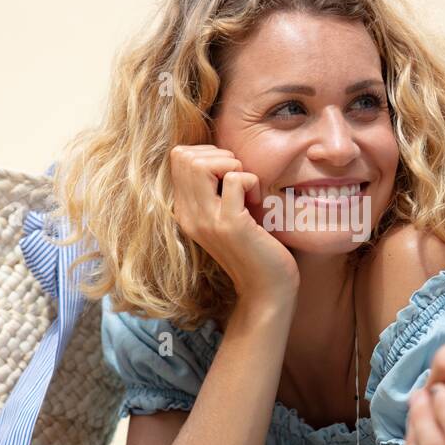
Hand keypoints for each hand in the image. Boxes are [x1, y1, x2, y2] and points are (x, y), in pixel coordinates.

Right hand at [169, 144, 299, 302]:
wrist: (266, 291)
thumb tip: (222, 154)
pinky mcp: (230, 225)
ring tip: (246, 189)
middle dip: (218, 155)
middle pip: (184, 156)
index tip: (228, 176)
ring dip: (231, 165)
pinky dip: (252, 181)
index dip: (208, 154)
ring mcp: (207, 220)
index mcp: (185, 211)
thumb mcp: (226, 215)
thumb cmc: (255, 248)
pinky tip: (257, 202)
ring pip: (200, 163)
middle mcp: (189, 215)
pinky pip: (235, 179)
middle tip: (238, 178)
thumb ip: (216, 189)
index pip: (178, 158)